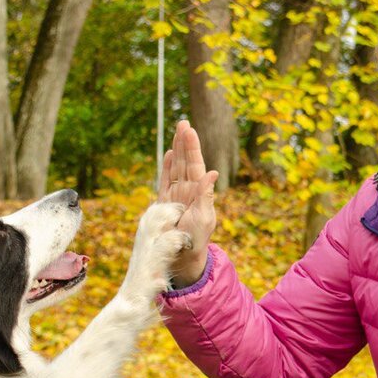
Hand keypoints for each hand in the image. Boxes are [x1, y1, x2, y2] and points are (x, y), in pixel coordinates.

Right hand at [158, 120, 218, 286]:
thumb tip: (212, 172)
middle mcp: (188, 190)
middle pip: (185, 161)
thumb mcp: (205, 217)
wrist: (184, 255)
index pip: (195, 164)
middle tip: (183, 122)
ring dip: (177, 150)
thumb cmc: (197, 239)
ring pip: (176, 167)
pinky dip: (167, 167)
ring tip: (177, 132)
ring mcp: (176, 195)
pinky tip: (170, 154)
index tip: (189, 130)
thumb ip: (206, 194)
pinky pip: (165, 180)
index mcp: (198, 191)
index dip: (192, 147)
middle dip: (184, 142)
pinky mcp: (165, 202)